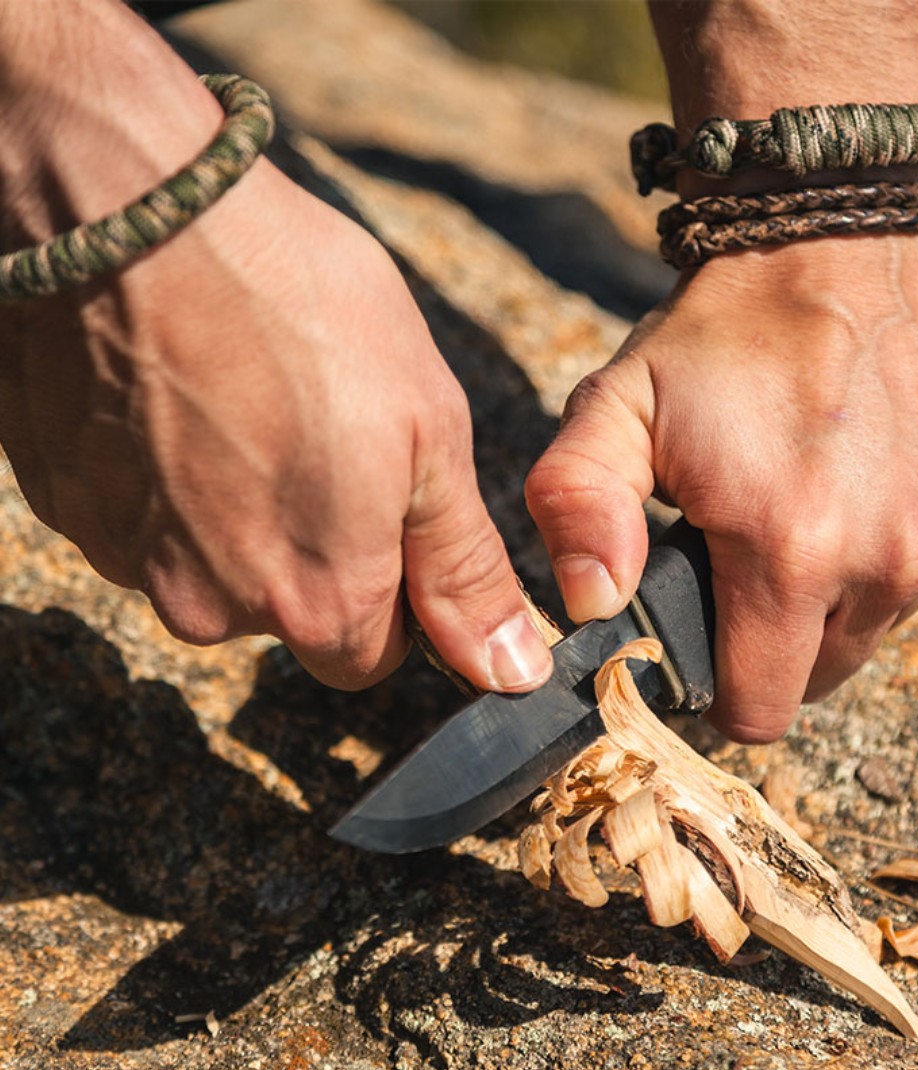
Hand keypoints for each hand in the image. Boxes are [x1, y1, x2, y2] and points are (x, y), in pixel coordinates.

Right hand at [0, 160, 553, 693]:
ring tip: (246, 404)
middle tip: (316, 437)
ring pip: (213, 566)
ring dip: (235, 510)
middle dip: (313, 549)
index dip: (391, 593)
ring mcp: (129, 560)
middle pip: (288, 611)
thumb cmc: (301, 309)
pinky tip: (181, 402)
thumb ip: (463, 568)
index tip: (385, 515)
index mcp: (319, 600)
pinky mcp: (68, 507)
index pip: (372, 656)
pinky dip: (168, 480)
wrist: (133, 213)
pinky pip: (142, 522)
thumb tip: (510, 670)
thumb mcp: (428, 433)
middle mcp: (216, 608)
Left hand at [526, 236, 917, 740]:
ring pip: (872, 630)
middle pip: (816, 677)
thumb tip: (590, 605)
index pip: (758, 709)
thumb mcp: (617, 407)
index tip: (696, 632)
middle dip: (770, 641)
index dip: (715, 687)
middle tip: (737, 556)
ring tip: (794, 507)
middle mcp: (892, 559)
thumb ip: (577, 507)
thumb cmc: (719, 329)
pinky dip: (883, 553)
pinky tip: (853, 483)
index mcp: (791, 551)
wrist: (840, 234)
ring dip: (828, 595)